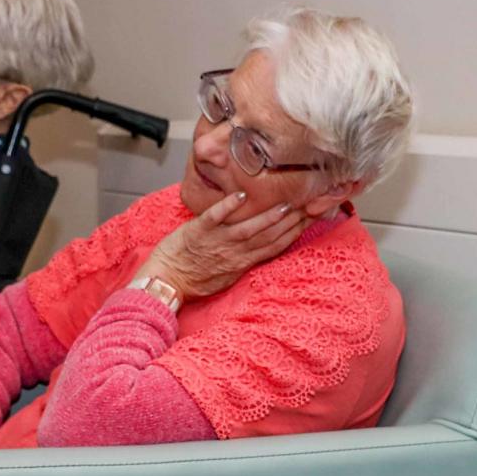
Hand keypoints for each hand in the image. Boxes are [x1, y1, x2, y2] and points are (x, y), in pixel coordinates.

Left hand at [140, 198, 308, 299]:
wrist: (166, 280)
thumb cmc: (195, 278)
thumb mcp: (228, 274)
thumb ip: (246, 258)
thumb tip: (264, 246)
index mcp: (243, 262)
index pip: (275, 246)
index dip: (295, 232)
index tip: (311, 217)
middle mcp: (234, 252)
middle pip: (268, 237)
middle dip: (290, 221)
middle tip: (308, 205)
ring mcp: (217, 241)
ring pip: (249, 228)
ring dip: (268, 217)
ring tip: (286, 203)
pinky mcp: (198, 231)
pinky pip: (216, 216)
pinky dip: (229, 206)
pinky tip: (242, 195)